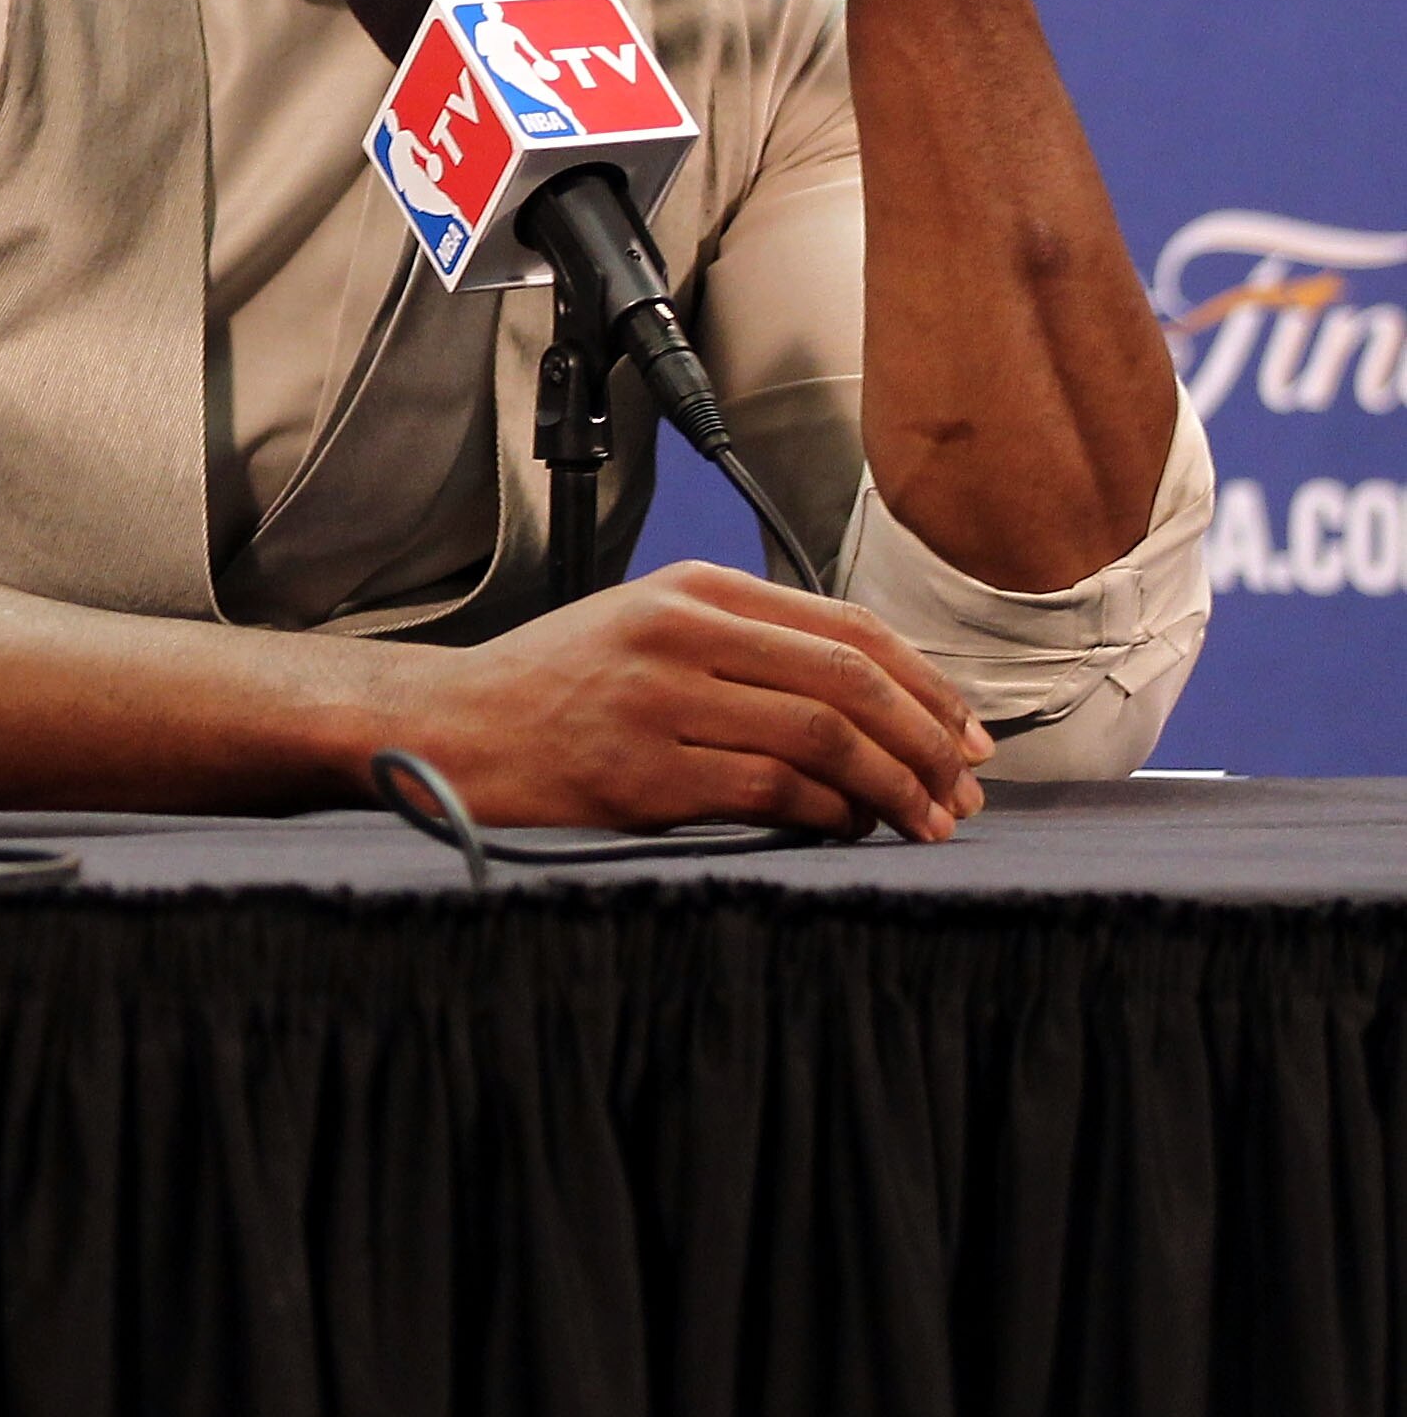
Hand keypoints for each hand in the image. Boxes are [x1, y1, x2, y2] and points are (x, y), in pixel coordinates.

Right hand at [384, 560, 990, 840]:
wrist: (449, 728)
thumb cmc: (553, 687)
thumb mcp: (646, 627)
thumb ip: (746, 643)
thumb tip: (875, 701)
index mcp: (691, 588)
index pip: (847, 628)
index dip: (926, 686)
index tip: (967, 733)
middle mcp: (679, 632)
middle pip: (849, 681)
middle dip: (928, 742)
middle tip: (964, 789)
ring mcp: (659, 699)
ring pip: (823, 738)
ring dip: (895, 787)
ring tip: (925, 820)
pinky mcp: (642, 771)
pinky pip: (772, 791)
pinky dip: (830, 814)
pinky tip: (849, 828)